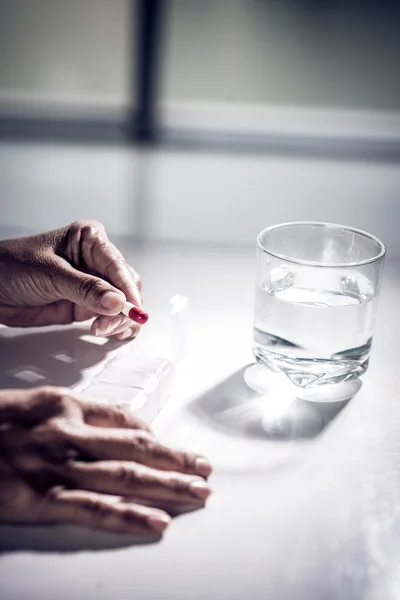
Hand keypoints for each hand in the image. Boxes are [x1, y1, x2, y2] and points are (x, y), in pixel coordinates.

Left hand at [0, 220, 142, 339]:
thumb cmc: (11, 266)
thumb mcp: (50, 275)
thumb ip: (86, 289)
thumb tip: (118, 301)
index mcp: (90, 239)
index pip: (118, 266)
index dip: (128, 290)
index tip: (133, 311)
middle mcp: (96, 261)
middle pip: (127, 286)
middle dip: (124, 308)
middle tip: (109, 325)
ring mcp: (93, 284)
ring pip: (123, 303)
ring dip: (120, 319)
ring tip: (102, 329)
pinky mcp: (86, 305)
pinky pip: (109, 316)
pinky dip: (113, 326)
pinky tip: (106, 331)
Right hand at [0, 387, 211, 535]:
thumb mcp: (30, 405)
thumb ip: (71, 414)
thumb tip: (111, 427)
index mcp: (64, 405)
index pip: (126, 420)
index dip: (157, 438)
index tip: (175, 449)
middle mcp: (66, 432)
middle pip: (136, 448)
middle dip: (176, 460)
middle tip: (205, 469)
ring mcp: (53, 467)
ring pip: (125, 477)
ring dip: (168, 485)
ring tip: (198, 493)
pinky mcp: (36, 500)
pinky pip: (92, 510)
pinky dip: (128, 518)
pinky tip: (156, 524)